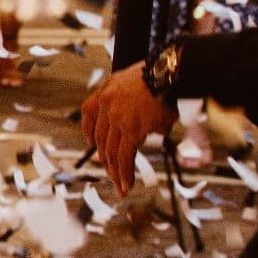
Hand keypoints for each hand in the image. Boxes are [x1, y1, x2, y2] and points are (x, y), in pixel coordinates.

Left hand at [81, 66, 172, 194]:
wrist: (169, 71)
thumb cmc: (162, 75)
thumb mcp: (138, 81)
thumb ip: (133, 102)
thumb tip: (149, 129)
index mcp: (106, 89)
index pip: (88, 113)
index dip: (89, 131)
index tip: (91, 144)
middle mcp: (107, 104)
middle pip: (100, 137)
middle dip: (104, 158)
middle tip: (109, 172)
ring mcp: (117, 118)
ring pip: (111, 150)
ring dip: (114, 172)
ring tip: (119, 187)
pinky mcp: (131, 130)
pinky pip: (124, 156)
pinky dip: (124, 173)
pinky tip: (126, 184)